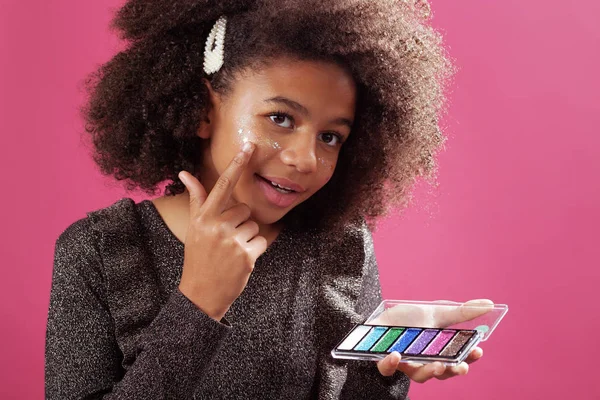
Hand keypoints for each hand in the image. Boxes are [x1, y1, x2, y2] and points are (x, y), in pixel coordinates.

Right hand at [177, 142, 266, 320]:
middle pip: (245, 209)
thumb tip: (185, 173)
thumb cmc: (198, 256)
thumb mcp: (193, 227)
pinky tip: (240, 261)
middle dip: (239, 222)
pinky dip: (254, 250)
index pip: (223, 184)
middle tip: (225, 241)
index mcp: (204, 217)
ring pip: (254, 225)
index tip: (249, 146)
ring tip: (231, 252)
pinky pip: (261, 241)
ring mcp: (233, 241)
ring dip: (247, 237)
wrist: (201, 294)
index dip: (237, 164)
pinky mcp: (247, 256)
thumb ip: (196, 199)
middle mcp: (218, 226)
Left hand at [374, 299, 492, 382]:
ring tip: (437, 364)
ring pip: (419, 376)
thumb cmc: (410, 318)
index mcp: (439, 351)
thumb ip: (461, 312)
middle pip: (442, 372)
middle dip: (453, 371)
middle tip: (461, 366)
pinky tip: (397, 355)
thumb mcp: (436, 312)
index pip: (458, 360)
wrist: (381, 316)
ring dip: (429, 371)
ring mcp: (405, 363)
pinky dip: (391, 365)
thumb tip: (489, 304)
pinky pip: (387, 369)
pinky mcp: (384, 361)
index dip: (469, 358)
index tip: (478, 350)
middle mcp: (424, 362)